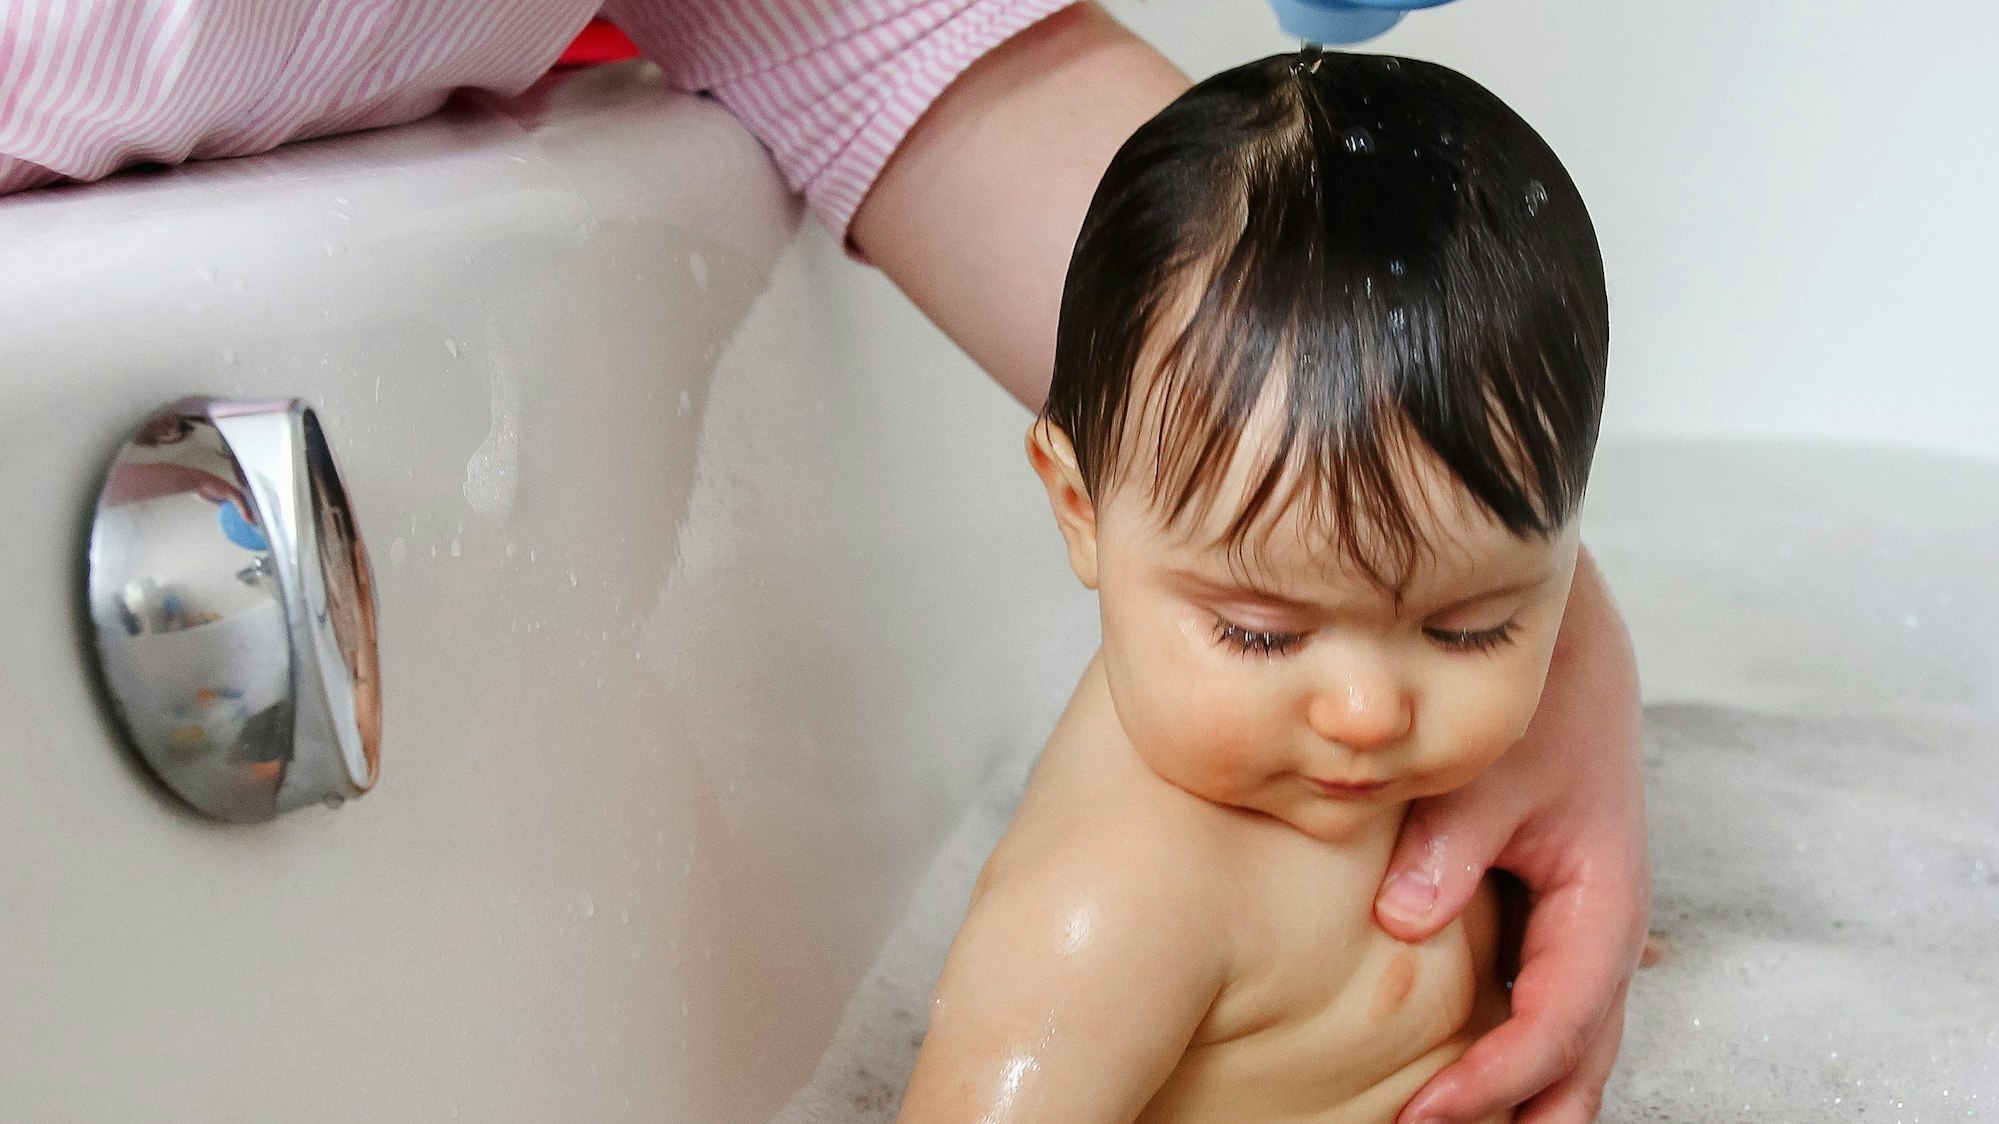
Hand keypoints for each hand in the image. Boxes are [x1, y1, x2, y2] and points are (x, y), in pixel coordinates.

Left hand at [1379, 549, 1649, 1123]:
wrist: (1571, 655)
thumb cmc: (1538, 708)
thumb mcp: (1491, 770)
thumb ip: (1449, 847)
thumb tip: (1402, 921)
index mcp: (1603, 904)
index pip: (1552, 1025)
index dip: (1491, 1079)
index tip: (1423, 1113)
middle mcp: (1605, 929)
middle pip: (1580, 1059)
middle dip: (1527, 1116)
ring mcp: (1584, 926)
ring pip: (1571, 1041)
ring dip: (1530, 1097)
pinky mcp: (1554, 914)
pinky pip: (1545, 1002)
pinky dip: (1518, 1049)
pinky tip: (1464, 1076)